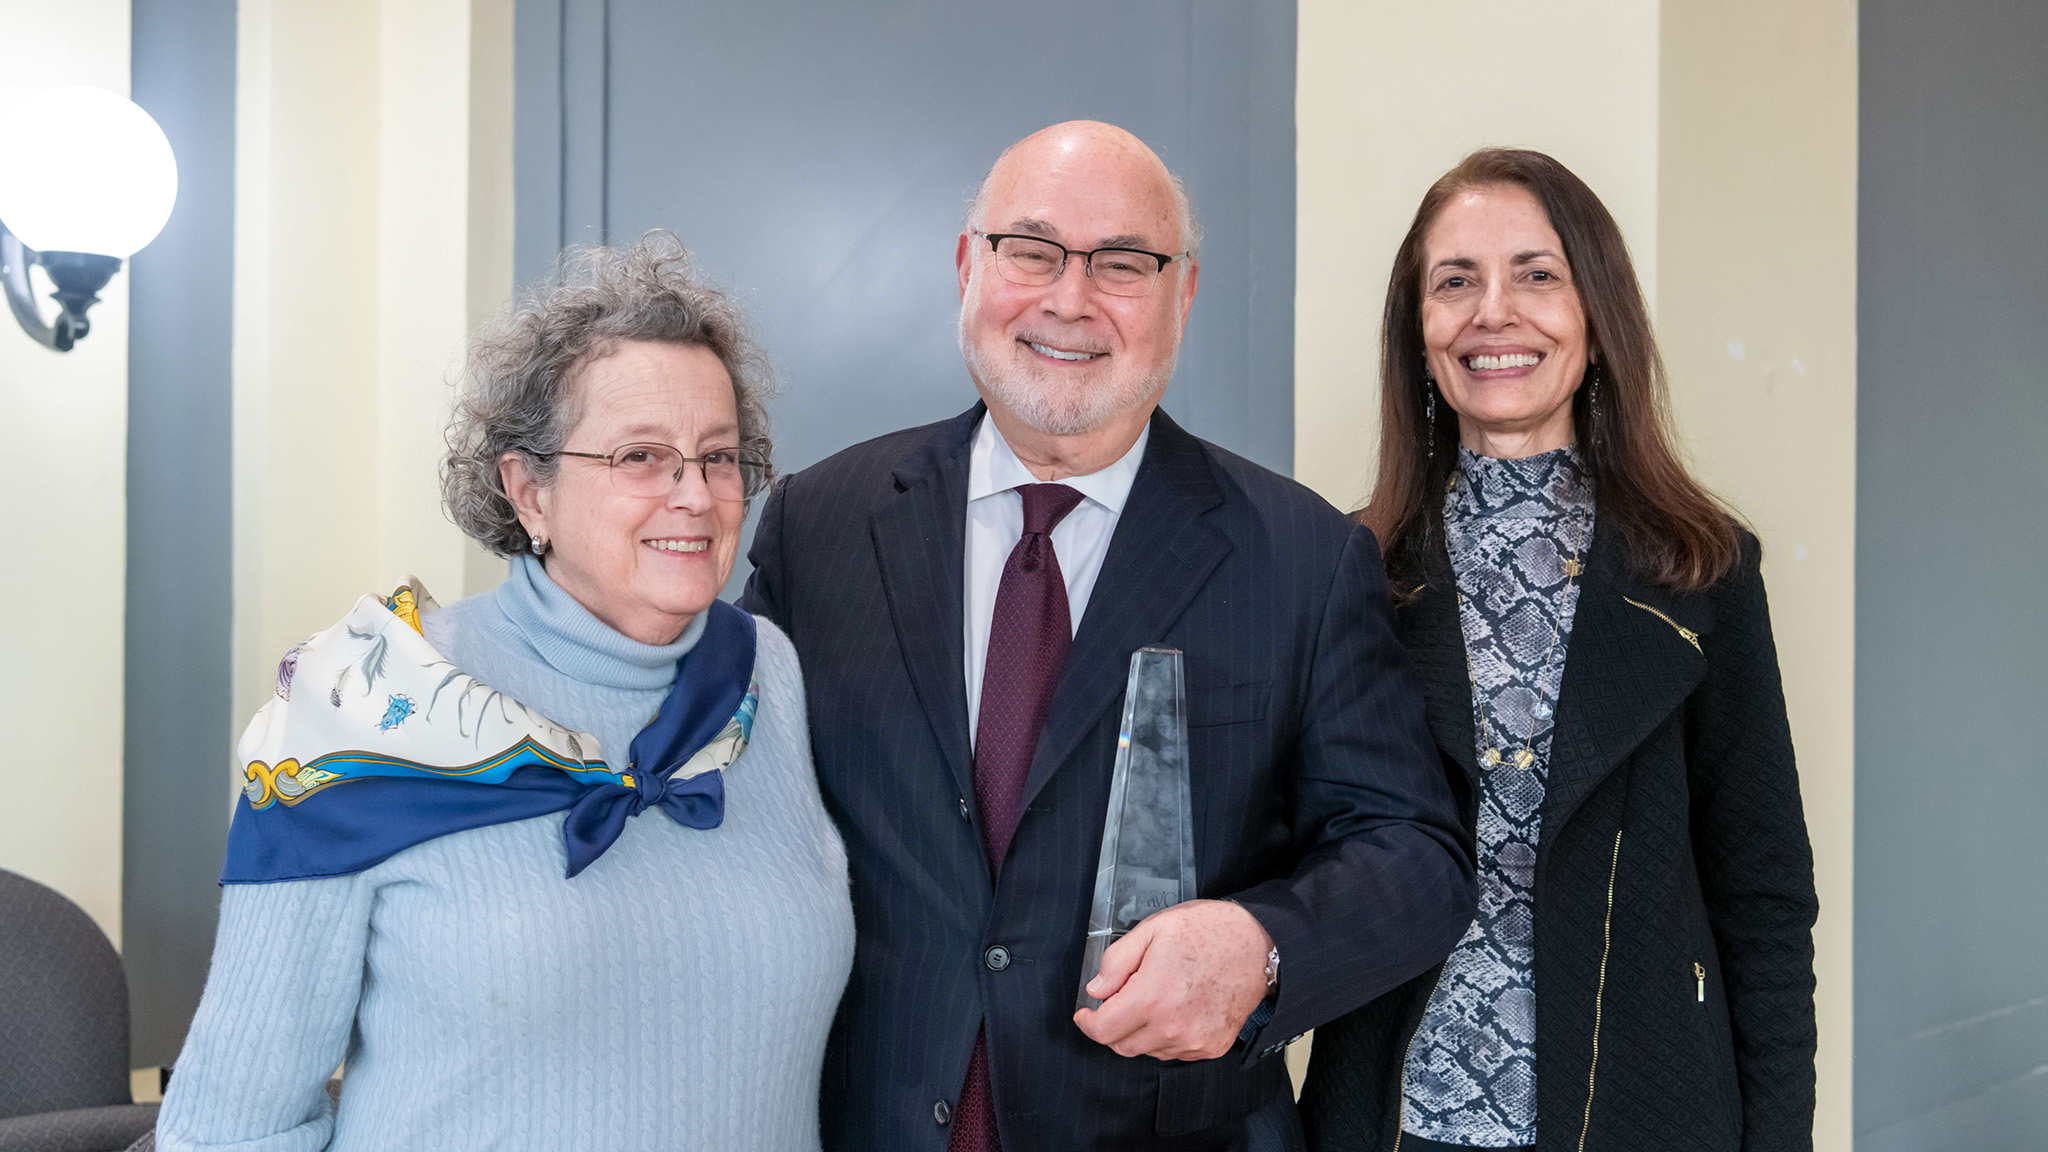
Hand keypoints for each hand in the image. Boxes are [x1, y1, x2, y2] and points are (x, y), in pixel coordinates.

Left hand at [1071, 898, 1273, 1061]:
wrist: (1259, 944)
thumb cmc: (1207, 931)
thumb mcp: (1153, 929)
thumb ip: (1117, 962)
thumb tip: (1097, 990)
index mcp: (1152, 997)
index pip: (1104, 1030)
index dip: (1088, 1022)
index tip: (1086, 1013)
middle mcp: (1172, 1027)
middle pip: (1122, 1045)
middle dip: (1113, 1026)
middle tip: (1122, 999)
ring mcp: (1194, 1041)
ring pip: (1148, 1050)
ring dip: (1141, 1031)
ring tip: (1158, 997)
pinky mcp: (1212, 1047)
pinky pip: (1175, 1052)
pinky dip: (1167, 1036)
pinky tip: (1177, 1009)